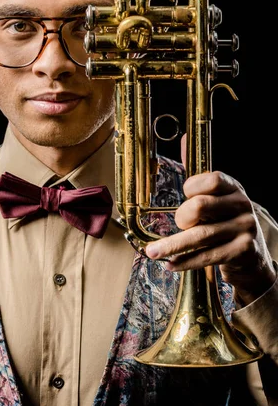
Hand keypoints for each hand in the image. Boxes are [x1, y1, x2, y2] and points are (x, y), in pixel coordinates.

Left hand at [146, 136, 275, 305]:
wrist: (252, 258)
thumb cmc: (225, 222)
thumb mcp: (216, 197)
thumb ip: (199, 175)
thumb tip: (184, 139)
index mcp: (233, 188)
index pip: (212, 179)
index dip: (192, 187)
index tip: (185, 195)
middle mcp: (242, 205)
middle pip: (201, 206)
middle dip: (181, 217)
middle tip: (178, 224)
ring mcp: (245, 228)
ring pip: (201, 236)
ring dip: (172, 245)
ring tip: (152, 252)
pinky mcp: (243, 250)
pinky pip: (208, 256)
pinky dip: (186, 261)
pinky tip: (171, 265)